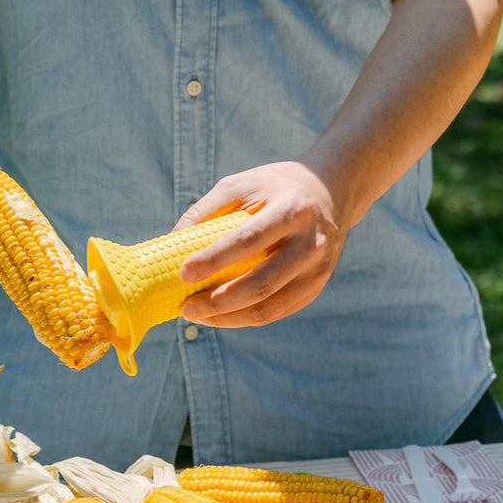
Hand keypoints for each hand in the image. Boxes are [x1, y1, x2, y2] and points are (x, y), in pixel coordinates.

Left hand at [174, 160, 346, 327]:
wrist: (331, 190)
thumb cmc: (275, 187)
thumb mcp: (240, 185)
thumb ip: (204, 210)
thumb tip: (171, 242)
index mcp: (289, 211)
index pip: (248, 241)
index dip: (214, 260)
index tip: (182, 273)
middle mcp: (309, 243)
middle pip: (260, 283)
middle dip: (218, 301)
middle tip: (186, 307)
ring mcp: (317, 269)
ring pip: (269, 307)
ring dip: (229, 318)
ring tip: (198, 316)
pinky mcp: (316, 285)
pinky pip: (278, 311)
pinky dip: (245, 318)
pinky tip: (221, 315)